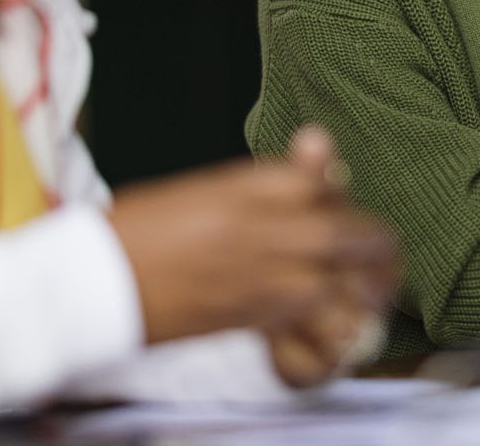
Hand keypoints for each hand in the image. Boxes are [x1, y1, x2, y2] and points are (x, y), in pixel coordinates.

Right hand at [105, 126, 398, 354]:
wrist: (98, 280)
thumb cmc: (142, 227)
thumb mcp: (209, 185)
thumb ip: (273, 176)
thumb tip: (322, 154)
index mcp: (255, 184)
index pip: (329, 182)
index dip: (339, 195)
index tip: (337, 204)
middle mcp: (273, 228)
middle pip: (359, 232)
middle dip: (378, 243)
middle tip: (381, 252)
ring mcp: (272, 278)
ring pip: (353, 281)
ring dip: (370, 285)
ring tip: (372, 289)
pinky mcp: (261, 319)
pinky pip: (325, 325)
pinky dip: (339, 324)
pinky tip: (338, 322)